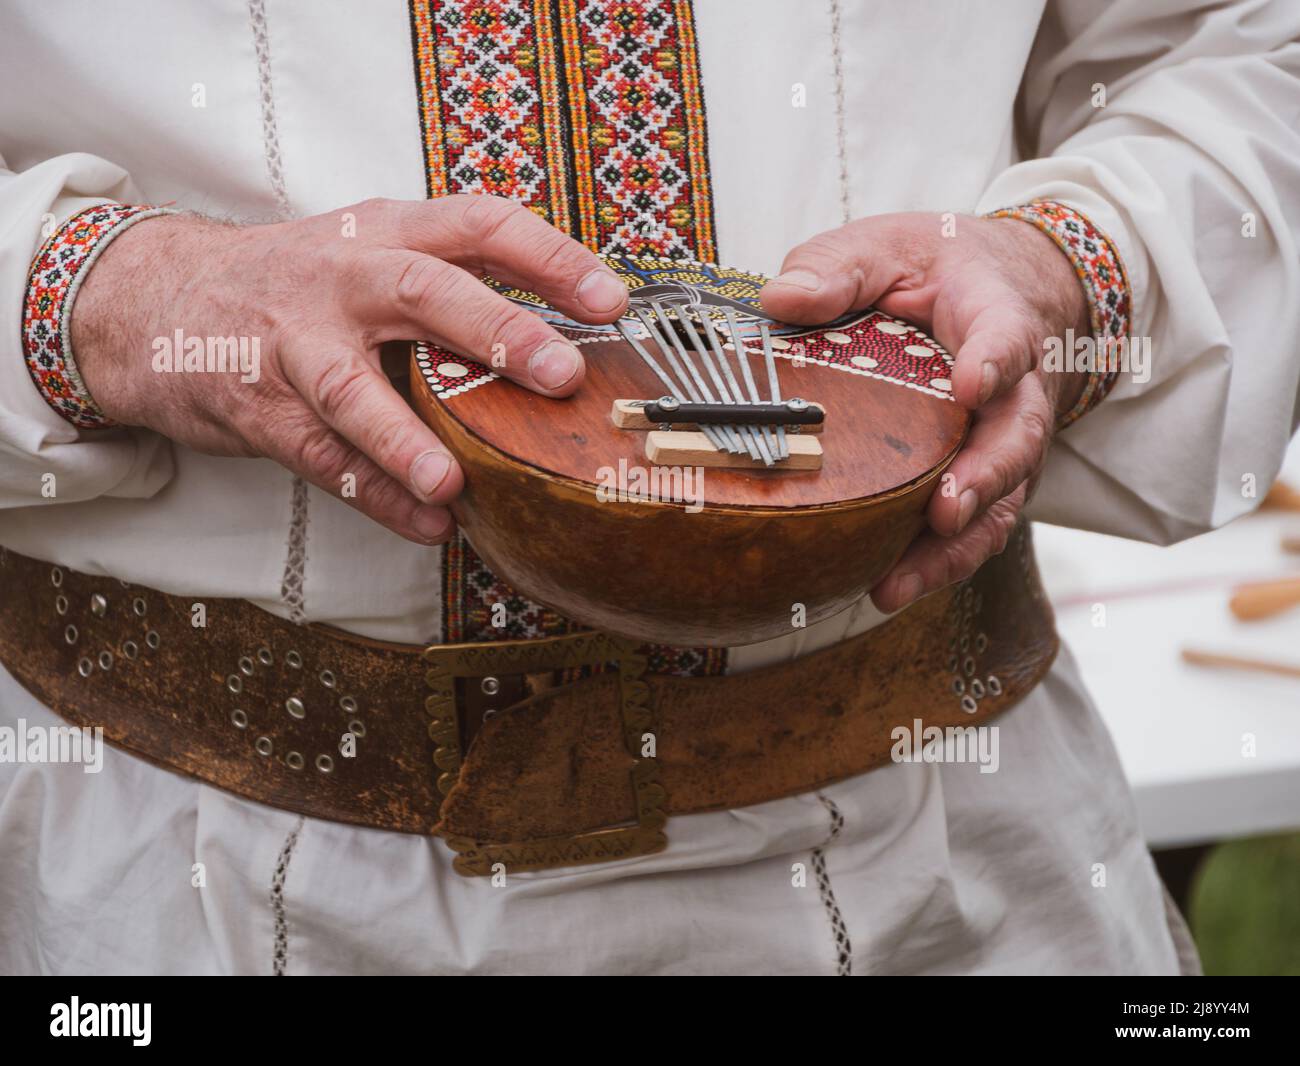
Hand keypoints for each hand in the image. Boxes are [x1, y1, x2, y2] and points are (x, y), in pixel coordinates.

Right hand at [71, 195, 627, 543]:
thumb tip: (569, 333)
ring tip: (456, 481)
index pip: (480, 224)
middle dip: (497, 331)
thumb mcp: (370, 252)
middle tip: (560, 374)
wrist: (157, 298)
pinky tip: (426, 522)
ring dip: (408, 439)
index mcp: (387, 234)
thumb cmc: (296, 282)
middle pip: (425, 291)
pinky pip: (323, 459)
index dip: (549, 256)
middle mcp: (344, 278)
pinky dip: (376, 495)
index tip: (612, 298)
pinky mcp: (259, 406)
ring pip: (354, 390)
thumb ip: (454, 280)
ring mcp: (296, 343)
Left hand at [761, 212, 1088, 611]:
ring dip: (954, 547)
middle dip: (984, 479)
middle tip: (945, 511)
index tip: (974, 382)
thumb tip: (780, 298)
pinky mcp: (984, 478)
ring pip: (999, 501)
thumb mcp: (886, 246)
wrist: (1002, 290)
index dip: (995, 361)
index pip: (1007, 338)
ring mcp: (1005, 442)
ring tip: (900, 582)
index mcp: (996, 317)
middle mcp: (1016, 390)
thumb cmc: (938, 270)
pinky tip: (889, 590)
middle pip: (1017, 439)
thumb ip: (837, 266)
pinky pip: (974, 528)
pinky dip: (937, 563)